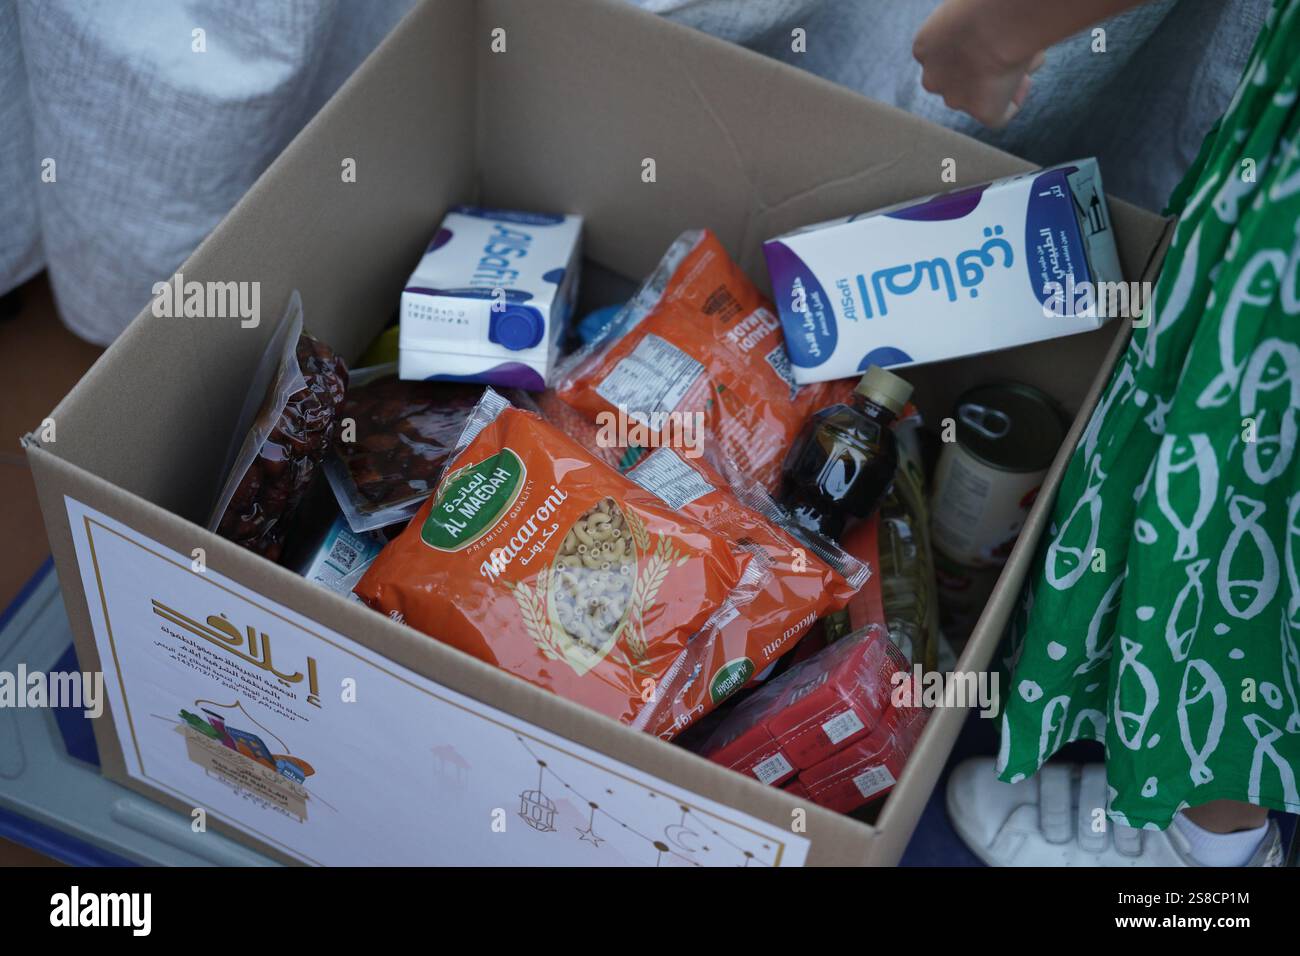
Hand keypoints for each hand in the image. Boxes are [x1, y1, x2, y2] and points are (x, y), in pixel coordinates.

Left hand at [913, 1, 1045, 128]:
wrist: (996, 18)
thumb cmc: (987, 0)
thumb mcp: (967, 6)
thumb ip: (971, 22)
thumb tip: (992, 29)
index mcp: (925, 46)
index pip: (945, 57)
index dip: (970, 51)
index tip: (991, 39)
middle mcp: (933, 77)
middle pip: (957, 82)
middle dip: (980, 73)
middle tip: (1006, 54)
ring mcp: (956, 98)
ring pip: (975, 100)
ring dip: (998, 85)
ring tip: (1022, 61)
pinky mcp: (981, 112)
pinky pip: (998, 117)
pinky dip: (1014, 102)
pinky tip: (1025, 81)